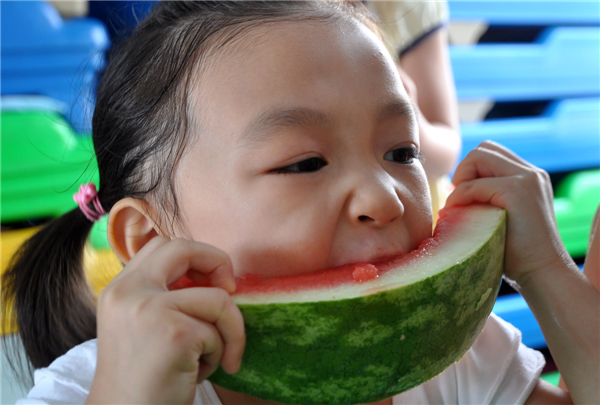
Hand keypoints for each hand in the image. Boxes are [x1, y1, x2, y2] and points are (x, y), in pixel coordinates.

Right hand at [87, 237, 245, 404]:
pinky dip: (218, 355)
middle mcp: (129, 292)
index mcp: (120, 289)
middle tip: (231, 294)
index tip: (211, 284)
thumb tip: (219, 280)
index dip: (196, 256)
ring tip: (209, 358)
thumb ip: (166, 296)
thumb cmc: (143, 379)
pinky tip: (195, 374)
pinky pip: (219, 333)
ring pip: (219, 299)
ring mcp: (149, 309)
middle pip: (185, 249)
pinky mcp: (174, 333)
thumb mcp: (143, 326)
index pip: (163, 245)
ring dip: (227, 332)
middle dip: (219, 265)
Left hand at [446, 141, 569, 286]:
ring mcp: (526, 179)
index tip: (462, 200)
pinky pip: (473, 185)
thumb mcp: (501, 218)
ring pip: (478, 156)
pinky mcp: (517, 192)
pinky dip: (458, 198)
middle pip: (483, 148)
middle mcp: (530, 173)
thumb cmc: (518, 256)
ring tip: (459, 207)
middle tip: (459, 201)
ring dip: (461, 179)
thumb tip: (450, 191)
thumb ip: (488, 200)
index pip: (491, 154)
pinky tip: (455, 216)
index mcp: (529, 177)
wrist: (543, 274)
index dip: (469, 172)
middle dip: (464, 171)